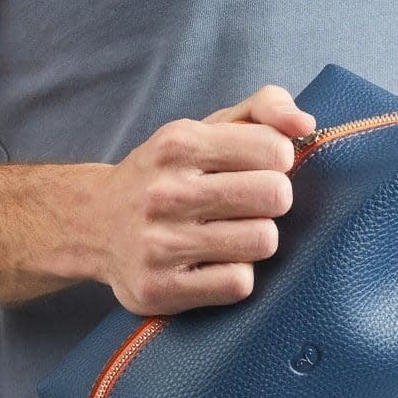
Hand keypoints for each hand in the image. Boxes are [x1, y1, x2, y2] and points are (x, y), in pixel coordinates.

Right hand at [92, 85, 315, 315]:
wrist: (92, 222)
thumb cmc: (166, 173)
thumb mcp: (205, 128)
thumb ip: (263, 109)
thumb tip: (305, 123)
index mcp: (179, 143)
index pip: (274, 149)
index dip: (279, 159)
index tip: (260, 166)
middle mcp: (166, 192)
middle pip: (275, 195)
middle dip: (272, 199)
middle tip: (250, 203)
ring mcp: (159, 243)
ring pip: (262, 241)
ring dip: (257, 238)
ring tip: (232, 232)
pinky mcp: (159, 289)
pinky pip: (238, 284)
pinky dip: (236, 274)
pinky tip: (215, 262)